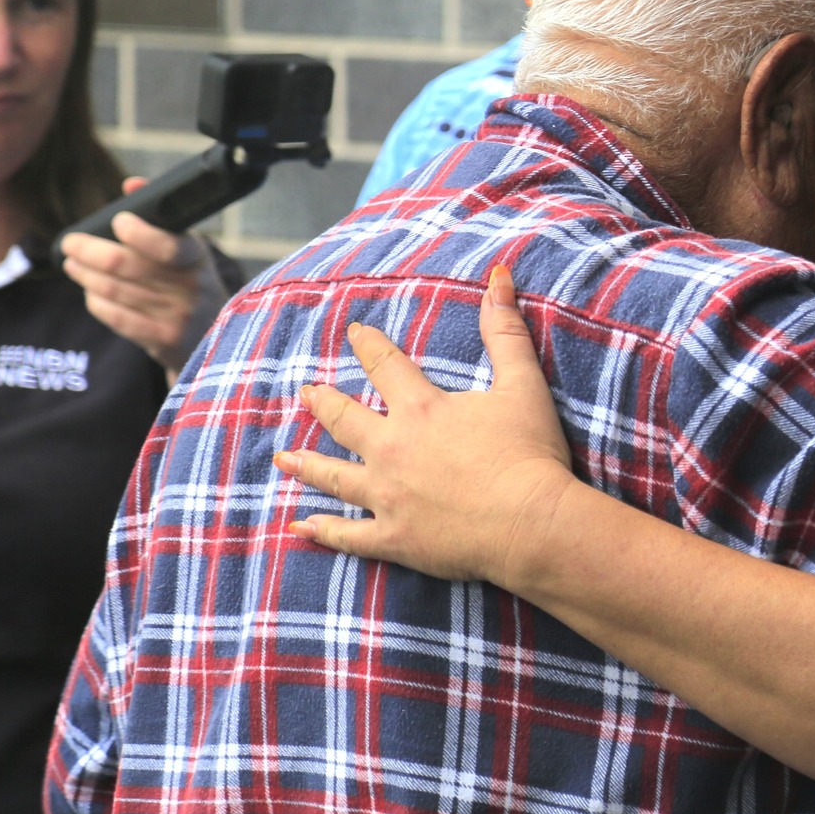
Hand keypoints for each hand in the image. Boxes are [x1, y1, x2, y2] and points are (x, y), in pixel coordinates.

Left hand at [60, 177, 228, 373]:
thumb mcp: (189, 248)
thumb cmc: (192, 281)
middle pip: (125, 266)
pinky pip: (116, 317)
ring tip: (72, 264)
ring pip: (114, 290)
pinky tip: (89, 291)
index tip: (118, 221)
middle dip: (89, 250)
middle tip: (71, 242)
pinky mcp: (162, 341)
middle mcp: (191, 288)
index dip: (137, 232)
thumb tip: (131, 184)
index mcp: (197, 258)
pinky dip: (96, 301)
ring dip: (85, 274)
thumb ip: (161, 216)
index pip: (166, 245)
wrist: (216, 335)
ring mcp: (177, 317)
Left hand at [273, 265, 577, 587]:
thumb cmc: (530, 453)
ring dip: (306, 465)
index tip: (353, 332)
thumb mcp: (523, 384)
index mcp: (421, 409)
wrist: (531, 522)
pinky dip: (322, 531)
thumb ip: (506, 331)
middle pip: (346, 420)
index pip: (386, 366)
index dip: (369, 345)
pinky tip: (300, 526)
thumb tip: (498, 275)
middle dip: (324, 403)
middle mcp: (392, 449)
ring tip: (284, 458)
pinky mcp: (394, 538)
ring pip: (334, 476)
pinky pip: (347, 535)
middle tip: (306, 392)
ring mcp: (387, 497)